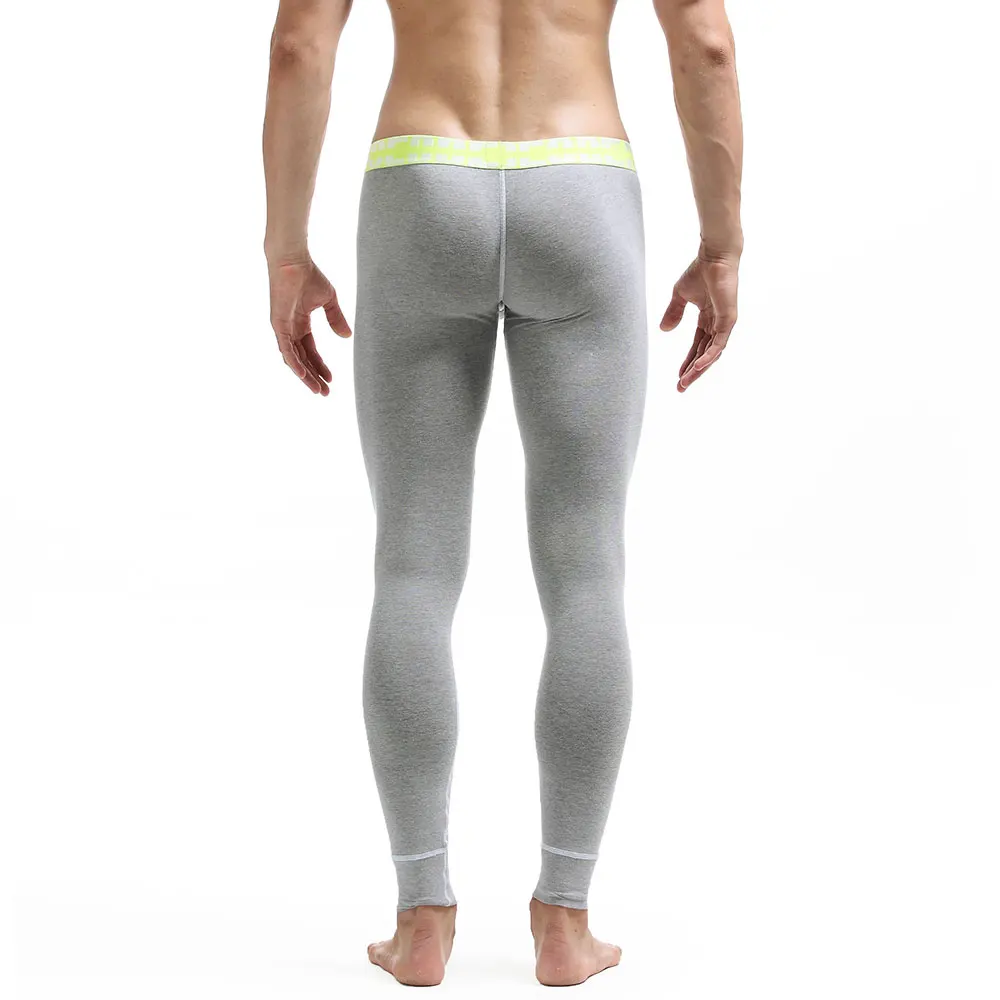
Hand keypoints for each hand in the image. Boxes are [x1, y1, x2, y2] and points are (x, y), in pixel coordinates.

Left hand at [267, 254, 352, 394]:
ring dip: (305, 376)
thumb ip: (336, 319)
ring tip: (317, 389)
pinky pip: (286, 350)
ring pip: (293, 359)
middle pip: (303, 359)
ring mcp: (283, 328)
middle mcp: (290, 329)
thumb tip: (347, 337)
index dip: (320, 365)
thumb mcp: (329, 301)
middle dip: (314, 376)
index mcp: (301, 323)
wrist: (293, 261)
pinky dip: (295, 363)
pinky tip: (303, 376)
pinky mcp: (278, 325)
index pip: (310, 350)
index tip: (332, 379)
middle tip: (325, 393)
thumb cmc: (309, 275)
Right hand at [659, 246, 739, 392]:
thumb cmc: (700, 271)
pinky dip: (709, 356)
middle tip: (681, 388)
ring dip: (699, 369)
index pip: (697, 346)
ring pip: (712, 353)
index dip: (687, 362)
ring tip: (686, 382)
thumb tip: (664, 331)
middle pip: (704, 354)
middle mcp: (717, 324)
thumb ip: (673, 313)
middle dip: (692, 372)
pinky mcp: (729, 319)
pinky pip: (719, 344)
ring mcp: (724, 323)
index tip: (678, 377)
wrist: (714, 257)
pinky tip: (698, 367)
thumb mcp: (679, 296)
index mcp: (707, 319)